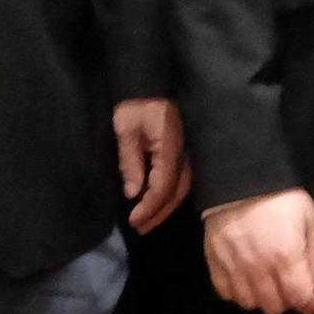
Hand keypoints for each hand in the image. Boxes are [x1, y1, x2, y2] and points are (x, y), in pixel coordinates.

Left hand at [113, 98, 192, 232]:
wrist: (150, 85)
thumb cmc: (136, 107)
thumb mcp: (127, 132)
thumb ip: (130, 163)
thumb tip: (133, 193)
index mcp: (170, 151)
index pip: (162, 188)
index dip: (149, 207)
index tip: (133, 220)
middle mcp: (183, 156)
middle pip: (176, 193)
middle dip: (158, 213)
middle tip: (140, 228)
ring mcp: (186, 155)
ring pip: (181, 189)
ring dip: (164, 208)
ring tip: (147, 222)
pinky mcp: (182, 154)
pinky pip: (180, 181)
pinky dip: (169, 197)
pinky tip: (158, 204)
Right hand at [205, 188, 313, 313]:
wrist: (240, 177)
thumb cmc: (281, 197)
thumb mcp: (310, 220)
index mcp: (286, 257)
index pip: (301, 298)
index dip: (313, 307)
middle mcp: (258, 268)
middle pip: (276, 307)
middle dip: (290, 301)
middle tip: (294, 287)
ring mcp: (233, 267)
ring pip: (250, 304)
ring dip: (264, 299)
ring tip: (271, 283)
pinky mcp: (214, 262)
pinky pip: (226, 293)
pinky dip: (239, 293)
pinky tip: (248, 280)